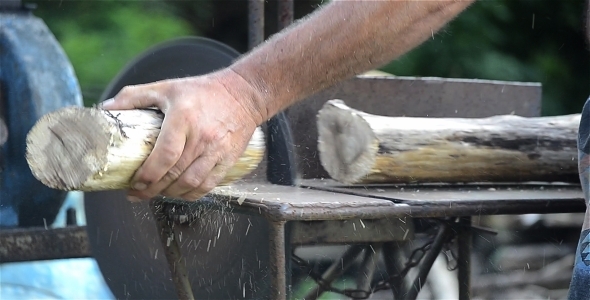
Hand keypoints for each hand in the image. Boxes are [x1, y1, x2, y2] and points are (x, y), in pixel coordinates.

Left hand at [101, 69, 262, 200]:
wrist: (244, 94)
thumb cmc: (202, 91)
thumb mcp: (166, 87)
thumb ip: (134, 96)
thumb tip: (105, 109)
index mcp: (184, 118)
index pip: (165, 156)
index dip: (147, 175)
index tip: (133, 183)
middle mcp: (202, 137)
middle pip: (174, 174)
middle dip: (152, 190)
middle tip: (136, 193)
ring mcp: (217, 150)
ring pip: (191, 184)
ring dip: (170, 194)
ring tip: (155, 193)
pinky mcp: (229, 160)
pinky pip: (208, 186)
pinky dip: (190, 195)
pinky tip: (178, 193)